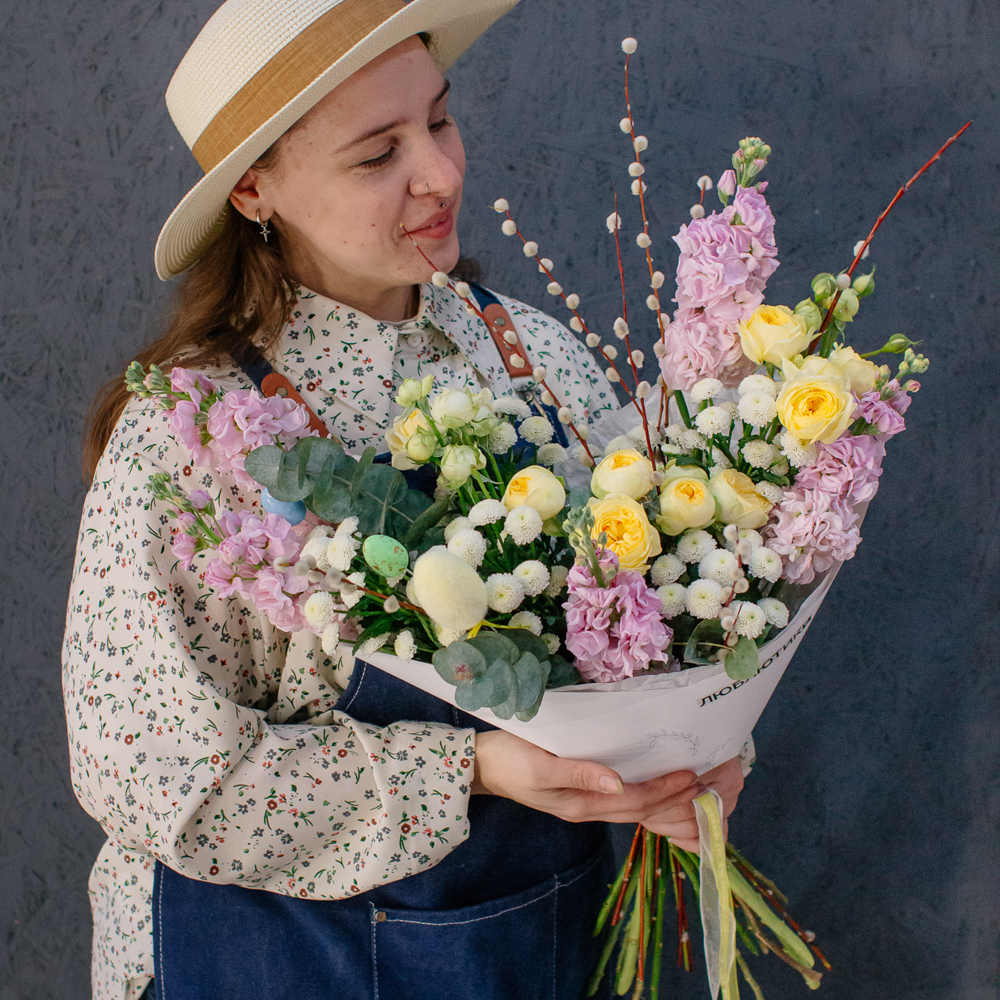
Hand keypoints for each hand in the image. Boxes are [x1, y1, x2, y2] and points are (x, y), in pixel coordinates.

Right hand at [472, 731, 743, 849]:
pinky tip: (655, 778)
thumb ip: (578, 773)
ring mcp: (583, 802)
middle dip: (674, 798)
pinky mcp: (579, 791)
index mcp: (581, 804)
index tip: (692, 775)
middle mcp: (588, 807)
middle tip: (707, 782)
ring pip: (634, 806)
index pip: (635, 801)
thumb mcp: (539, 766)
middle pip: (641, 808)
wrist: (481, 767)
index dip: (665, 790)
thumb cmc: (508, 762)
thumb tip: (617, 782)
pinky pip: (621, 797)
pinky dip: (644, 790)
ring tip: (692, 783)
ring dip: (664, 796)